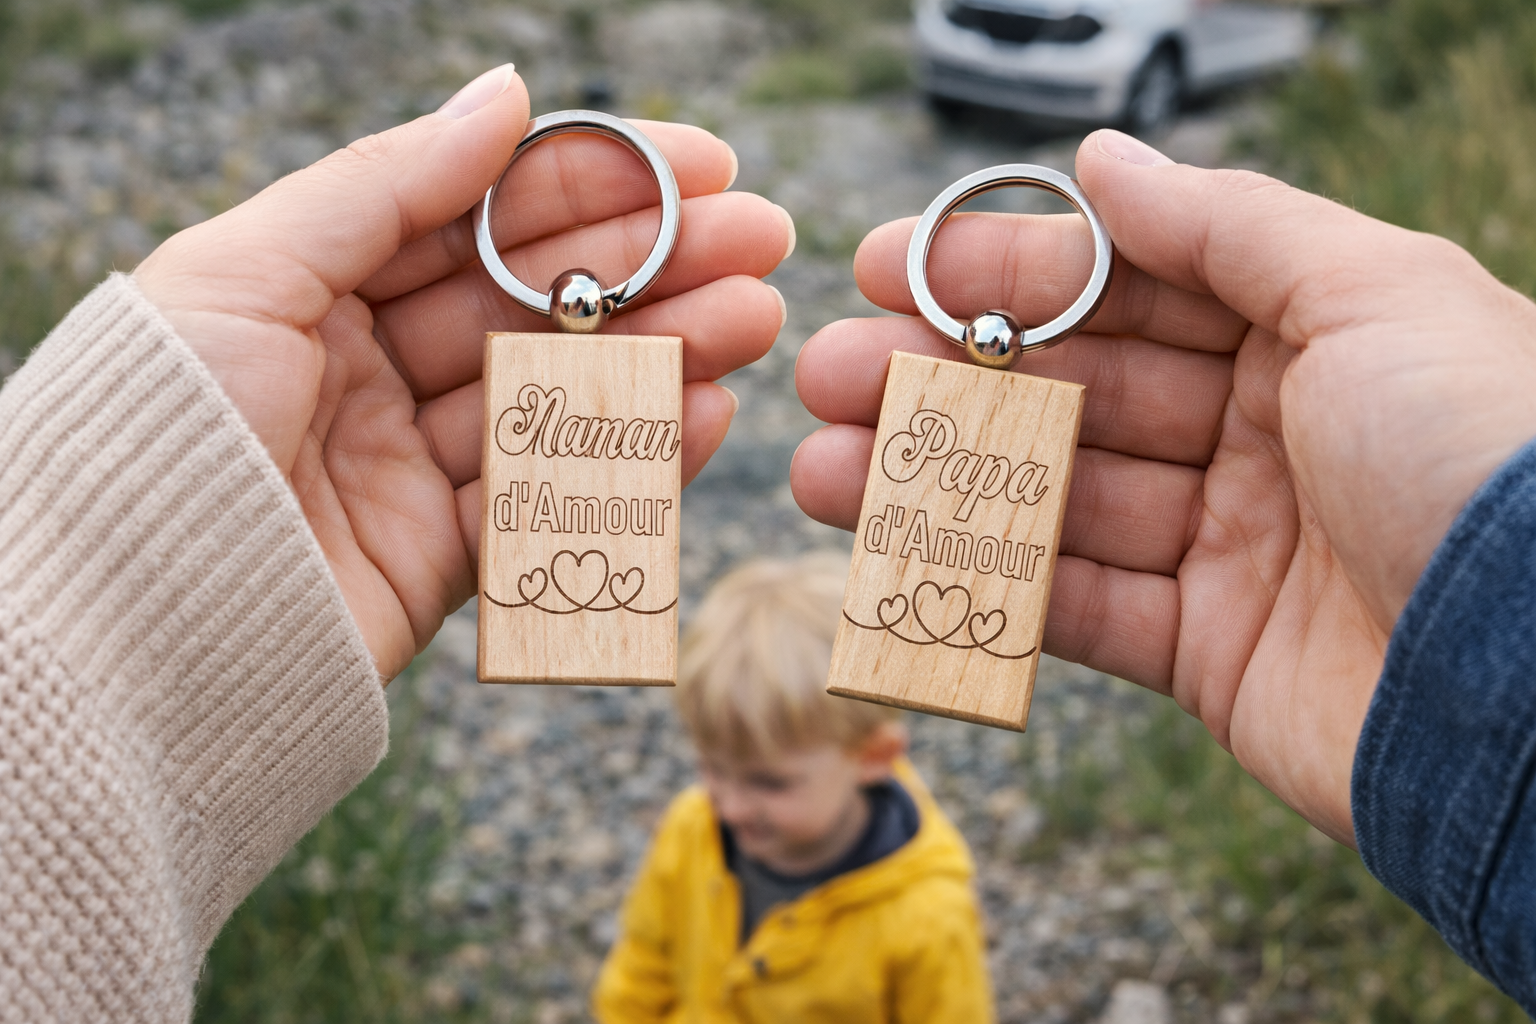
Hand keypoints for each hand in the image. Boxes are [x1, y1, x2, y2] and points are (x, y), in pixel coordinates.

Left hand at [134, 66, 793, 679]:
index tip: (699, 164)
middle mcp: (370, 371)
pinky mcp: (443, 558)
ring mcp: (411, 465)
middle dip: (656, 265)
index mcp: (318, 288)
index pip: (480, 215)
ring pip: (562, 395)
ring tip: (753, 319)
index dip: (595, 184)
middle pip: (539, 303)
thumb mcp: (252, 267)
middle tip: (759, 240)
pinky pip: (556, 495)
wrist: (128, 628)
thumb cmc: (166, 427)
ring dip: (667, 354)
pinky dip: (636, 455)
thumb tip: (507, 92)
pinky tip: (705, 408)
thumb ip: (388, 181)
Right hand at [791, 129, 1535, 843]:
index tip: (889, 264)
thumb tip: (1100, 157)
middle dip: (944, 376)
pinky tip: (897, 555)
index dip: (1003, 271)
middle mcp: (1267, 432)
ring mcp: (1232, 545)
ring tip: (818, 464)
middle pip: (1072, 392)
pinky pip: (1078, 608)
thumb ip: (1224, 222)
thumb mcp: (1371, 293)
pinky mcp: (1207, 653)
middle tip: (830, 370)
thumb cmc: (1484, 461)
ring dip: (934, 482)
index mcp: (1310, 333)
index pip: (1127, 284)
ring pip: (1053, 499)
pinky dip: (987, 582)